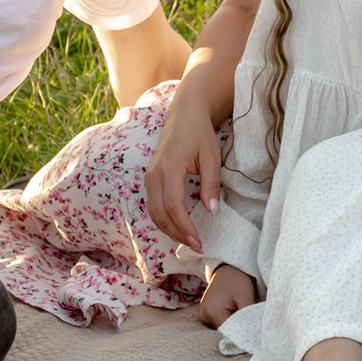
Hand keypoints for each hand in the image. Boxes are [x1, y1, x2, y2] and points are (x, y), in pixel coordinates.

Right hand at [146, 88, 222, 252]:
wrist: (185, 114)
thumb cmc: (200, 134)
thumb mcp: (211, 157)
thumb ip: (211, 184)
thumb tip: (212, 212)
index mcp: (170, 168)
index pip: (173, 206)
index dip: (184, 227)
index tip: (198, 241)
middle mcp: (154, 174)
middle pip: (160, 214)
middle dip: (177, 234)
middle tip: (196, 246)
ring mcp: (149, 176)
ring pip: (153, 212)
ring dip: (168, 229)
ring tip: (188, 240)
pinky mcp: (150, 177)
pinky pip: (152, 204)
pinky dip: (163, 219)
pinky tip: (178, 226)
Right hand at [198, 264, 257, 328]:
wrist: (227, 268)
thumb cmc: (237, 280)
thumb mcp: (245, 298)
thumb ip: (246, 317)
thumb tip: (250, 332)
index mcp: (213, 312)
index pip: (228, 332)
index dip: (240, 333)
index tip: (251, 330)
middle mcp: (204, 316)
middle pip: (223, 331)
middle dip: (236, 328)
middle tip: (248, 320)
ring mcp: (202, 315)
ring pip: (220, 327)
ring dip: (231, 324)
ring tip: (240, 313)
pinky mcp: (205, 313)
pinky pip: (217, 322)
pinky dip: (226, 319)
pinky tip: (233, 311)